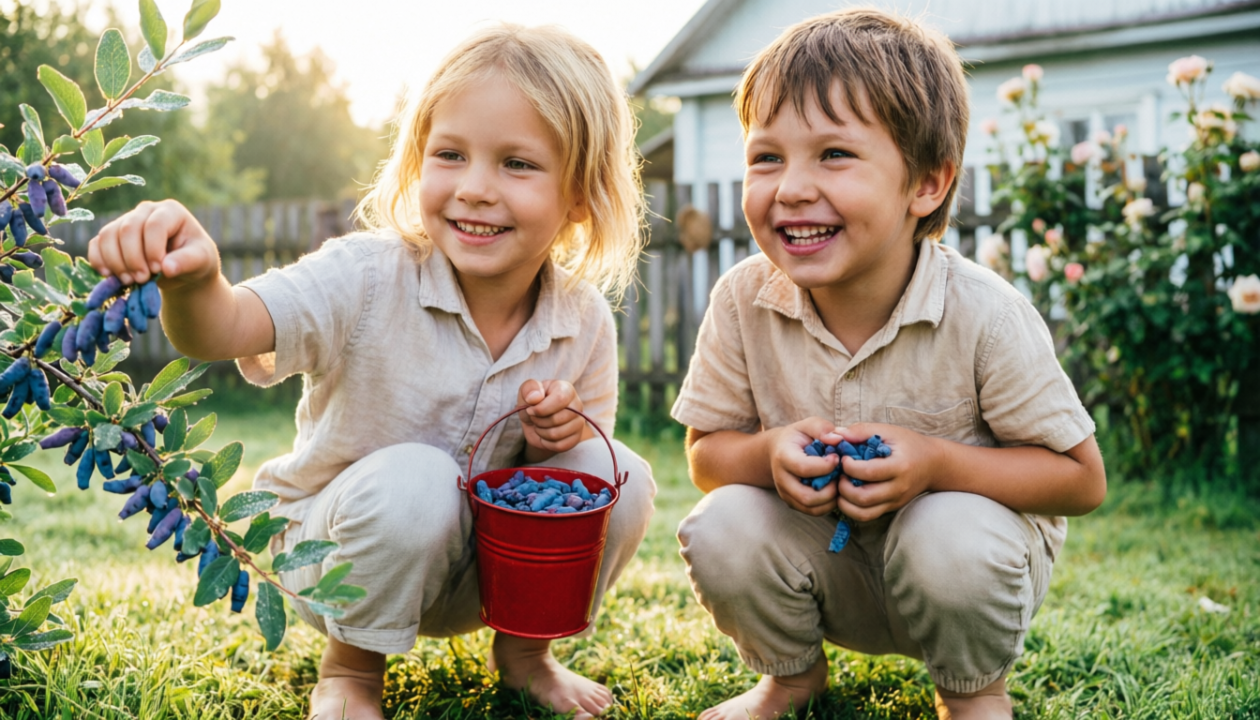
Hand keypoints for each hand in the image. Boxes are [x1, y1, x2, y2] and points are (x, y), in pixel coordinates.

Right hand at [88, 200, 220, 288]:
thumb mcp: (201, 260)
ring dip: (115, 261)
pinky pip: (97, 244)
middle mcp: (146, 211)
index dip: (152, 248)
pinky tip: (109, 276)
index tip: (157, 270)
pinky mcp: (113, 236)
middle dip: (132, 258)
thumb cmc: (196, 259)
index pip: (154, 225)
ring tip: (129, 281)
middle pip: (128, 229)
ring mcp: (126, 221)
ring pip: (108, 235)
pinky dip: (99, 260)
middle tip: (142, 279)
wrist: (183, 268)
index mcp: (171, 211)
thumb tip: (166, 268)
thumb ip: (186, 262)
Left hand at [516, 379, 593, 456]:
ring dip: (541, 432)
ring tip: (539, 426)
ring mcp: (579, 422)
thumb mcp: (526, 392)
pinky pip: (561, 446)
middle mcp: (577, 405)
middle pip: (557, 419)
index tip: (530, 410)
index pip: (560, 399)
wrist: (535, 422)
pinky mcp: (576, 438)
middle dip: (539, 421)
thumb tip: (535, 397)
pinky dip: (547, 443)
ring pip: (558, 434)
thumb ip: (529, 388)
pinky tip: (545, 436)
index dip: (542, 408)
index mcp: (566, 389)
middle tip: (535, 418)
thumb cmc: (532, 403)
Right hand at [767, 417, 848, 515]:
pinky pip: (813, 512)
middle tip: (841, 476)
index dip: (825, 466)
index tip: (837, 458)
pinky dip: (828, 505)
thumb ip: (821, 428)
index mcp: (783, 457)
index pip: (803, 468)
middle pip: (806, 496)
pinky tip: (834, 490)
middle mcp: (781, 479)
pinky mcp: (792, 503)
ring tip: (839, 483)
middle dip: (831, 490)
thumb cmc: (797, 437)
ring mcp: (786, 494)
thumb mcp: (807, 425)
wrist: (778, 451)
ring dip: (831, 499)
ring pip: (811, 508)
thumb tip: (837, 439)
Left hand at [833, 422, 939, 521]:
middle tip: (840, 474)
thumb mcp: (889, 431)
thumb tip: (837, 434)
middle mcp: (898, 488)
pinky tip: (847, 495)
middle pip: (863, 498)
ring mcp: (895, 501)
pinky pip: (867, 516)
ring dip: (845, 502)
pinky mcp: (891, 508)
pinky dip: (851, 509)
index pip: (868, 472)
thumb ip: (862, 431)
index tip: (843, 458)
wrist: (934, 464)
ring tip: (841, 487)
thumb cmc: (909, 444)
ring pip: (863, 513)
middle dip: (843, 487)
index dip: (849, 466)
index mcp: (899, 466)